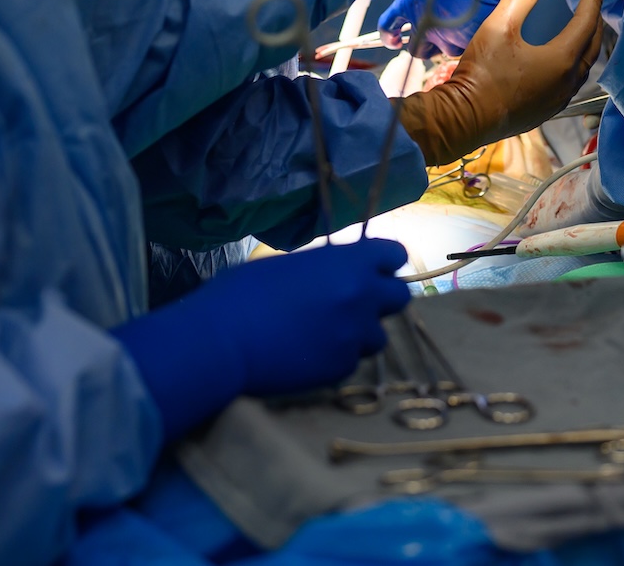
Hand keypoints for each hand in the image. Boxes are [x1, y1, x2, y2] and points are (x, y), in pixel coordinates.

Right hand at [110, 238, 411, 438]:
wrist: (223, 341)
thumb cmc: (243, 292)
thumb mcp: (289, 266)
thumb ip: (323, 270)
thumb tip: (330, 278)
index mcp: (349, 262)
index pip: (394, 255)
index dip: (382, 264)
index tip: (369, 271)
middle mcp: (362, 297)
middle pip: (400, 298)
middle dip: (380, 301)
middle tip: (353, 306)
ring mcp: (354, 336)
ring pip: (378, 336)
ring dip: (360, 334)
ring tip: (326, 336)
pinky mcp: (340, 369)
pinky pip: (351, 362)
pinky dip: (337, 359)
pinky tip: (308, 356)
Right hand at [396, 0, 604, 165]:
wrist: (465, 119)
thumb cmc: (482, 73)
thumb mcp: (497, 28)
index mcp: (562, 60)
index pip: (587, 22)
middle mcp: (568, 82)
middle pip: (592, 46)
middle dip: (595, 21)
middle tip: (593, 2)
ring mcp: (559, 100)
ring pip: (583, 67)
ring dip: (586, 44)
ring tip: (581, 27)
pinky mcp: (547, 110)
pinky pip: (571, 82)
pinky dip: (574, 63)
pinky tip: (562, 58)